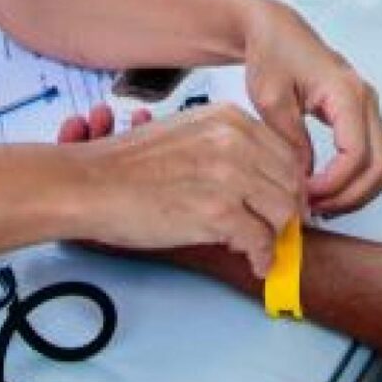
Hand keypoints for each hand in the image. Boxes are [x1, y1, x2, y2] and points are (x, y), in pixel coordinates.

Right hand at [64, 103, 309, 275]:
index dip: (289, 185)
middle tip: (279, 231)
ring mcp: (228, 176)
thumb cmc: (127, 165)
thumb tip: (256, 177)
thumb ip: (226, 148)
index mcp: (229, 119)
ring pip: (283, 212)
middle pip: (291, 183)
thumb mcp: (187, 134)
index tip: (283, 203)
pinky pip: (260, 240)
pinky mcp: (218, 212)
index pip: (287, 153)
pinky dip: (262, 257)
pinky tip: (254, 262)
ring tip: (261, 247)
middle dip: (287, 212)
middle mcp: (235, 142)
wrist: (90, 184)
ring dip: (276, 236)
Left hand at [240, 2, 381, 215]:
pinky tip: (333, 188)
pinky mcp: (362, 115)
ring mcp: (368, 108)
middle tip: (316, 207)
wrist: (275, 32)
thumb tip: (305, 177)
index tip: (307, 196)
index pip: (356, 154)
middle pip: (380, 166)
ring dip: (359, 191)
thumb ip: (292, 141)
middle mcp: (366, 100)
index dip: (334, 184)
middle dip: (350, 195)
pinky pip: (377, 155)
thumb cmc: (273, 54)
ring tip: (325, 202)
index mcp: (347, 93)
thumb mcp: (272, 101)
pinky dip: (360, 178)